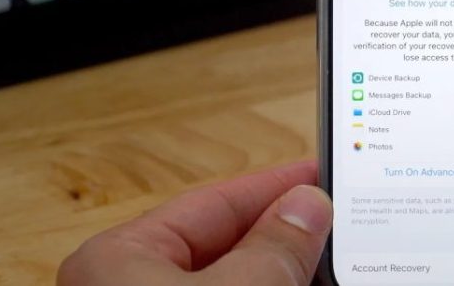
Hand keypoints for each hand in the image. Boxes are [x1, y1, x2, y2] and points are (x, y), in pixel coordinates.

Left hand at [57, 161, 331, 285]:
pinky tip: (302, 284)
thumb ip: (272, 247)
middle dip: (284, 233)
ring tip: (325, 260)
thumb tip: (307, 205)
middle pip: (225, 244)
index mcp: (118, 259)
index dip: (276, 187)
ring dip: (281, 270)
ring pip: (231, 279)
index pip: (213, 202)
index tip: (320, 178)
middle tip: (336, 223)